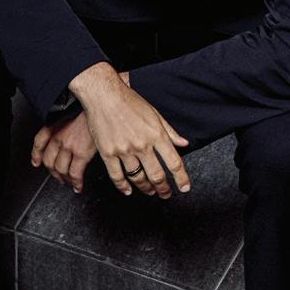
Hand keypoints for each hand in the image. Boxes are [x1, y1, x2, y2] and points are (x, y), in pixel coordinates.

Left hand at [31, 112, 96, 193]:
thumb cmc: (91, 105)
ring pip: (61, 170)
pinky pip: (75, 174)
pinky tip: (78, 186)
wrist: (102, 102)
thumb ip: (68, 122)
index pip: (39, 143)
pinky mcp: (82, 153)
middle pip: (49, 161)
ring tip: (70, 183)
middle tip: (58, 177)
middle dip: (53, 172)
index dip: (36, 155)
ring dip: (64, 179)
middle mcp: (59, 137)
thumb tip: (71, 130)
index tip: (37, 162)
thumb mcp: (73, 110)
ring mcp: (69, 146)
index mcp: (55, 125)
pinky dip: (76, 183)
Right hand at [69, 62, 190, 198]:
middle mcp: (142, 145)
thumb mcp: (155, 114)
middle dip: (164, 189)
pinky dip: (123, 186)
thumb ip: (170, 132)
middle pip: (157, 175)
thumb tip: (184, 143)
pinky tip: (128, 190)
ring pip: (138, 177)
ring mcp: (124, 150)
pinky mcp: (107, 153)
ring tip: (150, 192)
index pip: (174, 162)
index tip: (184, 187)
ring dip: (146, 188)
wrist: (104, 95)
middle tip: (166, 194)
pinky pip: (117, 176)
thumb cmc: (130, 101)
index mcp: (156, 135)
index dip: (181, 178)